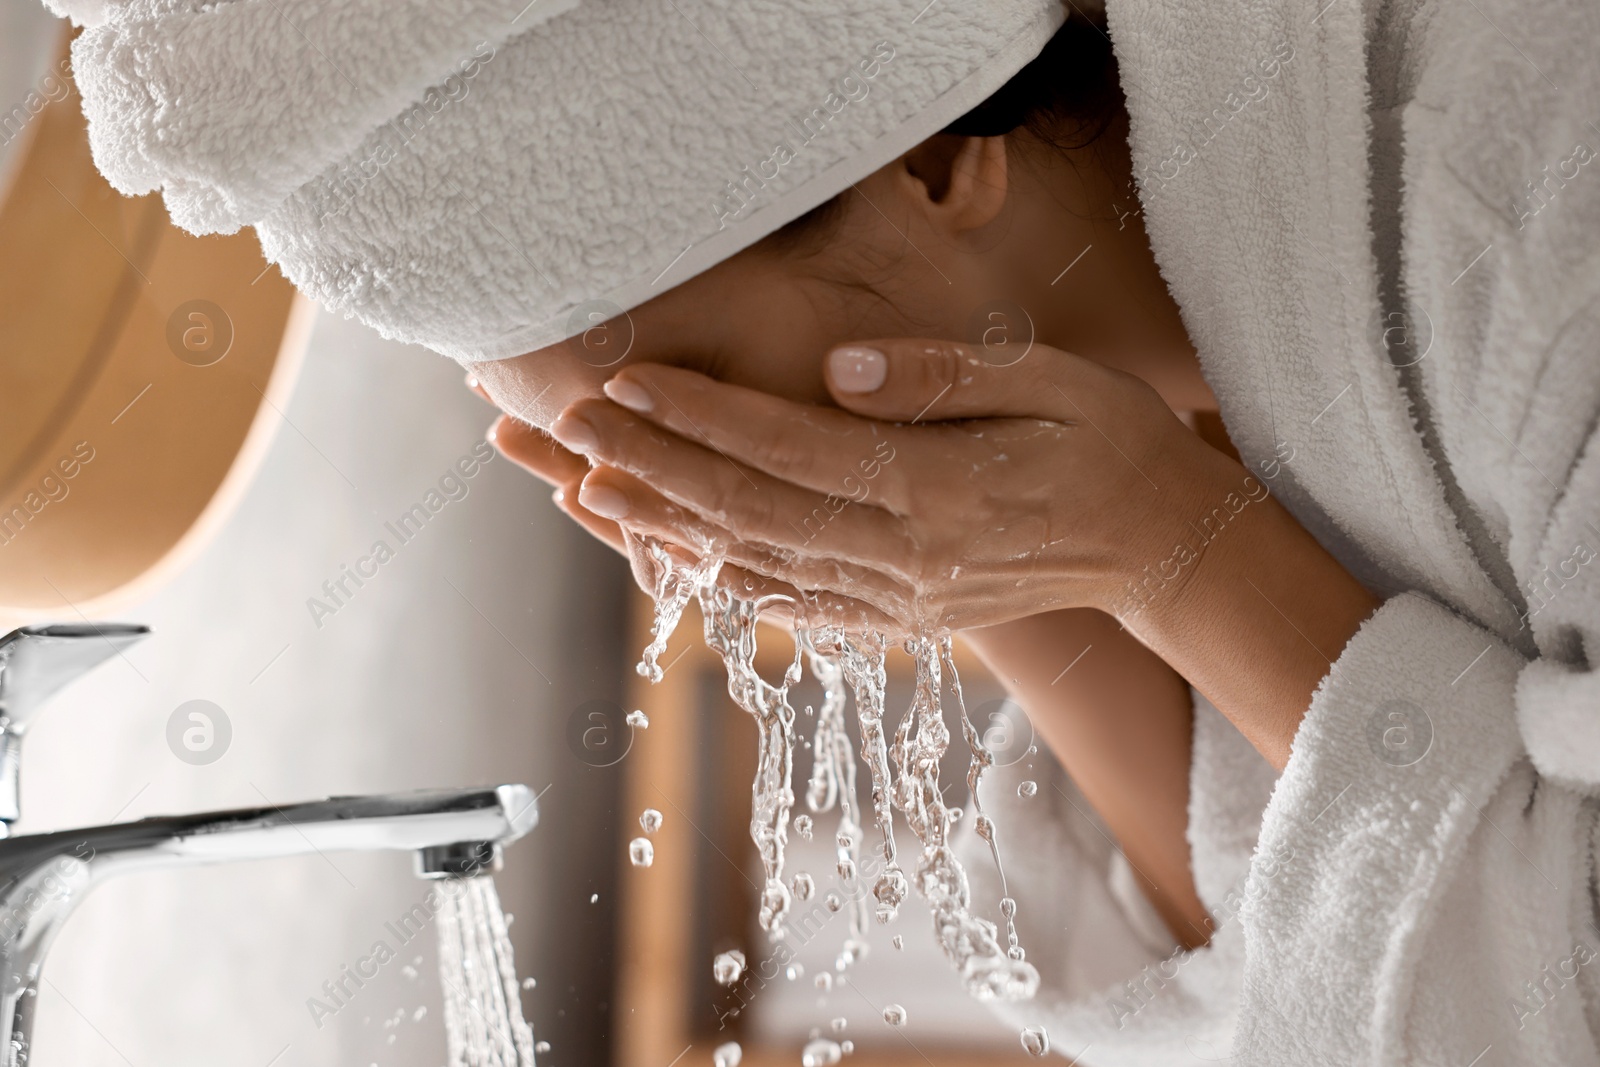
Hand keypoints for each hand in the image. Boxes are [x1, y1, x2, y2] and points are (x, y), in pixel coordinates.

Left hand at [545, 339, 1240, 632]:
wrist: (1160, 544)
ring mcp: (900, 599)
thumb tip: (835, 370)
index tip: (629, 381)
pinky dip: (724, 582)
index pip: (791, 450)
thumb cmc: (1110, 440)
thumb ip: (941, 378)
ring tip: (585, 490)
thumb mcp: (1049, 381)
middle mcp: (907, 558)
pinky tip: (668, 558)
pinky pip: (795, 605)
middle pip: (752, 512)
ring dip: (666, 529)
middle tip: (571, 428)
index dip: (703, 417)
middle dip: (655, 469)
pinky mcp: (901, 620)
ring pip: (759, 565)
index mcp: (939, 491)